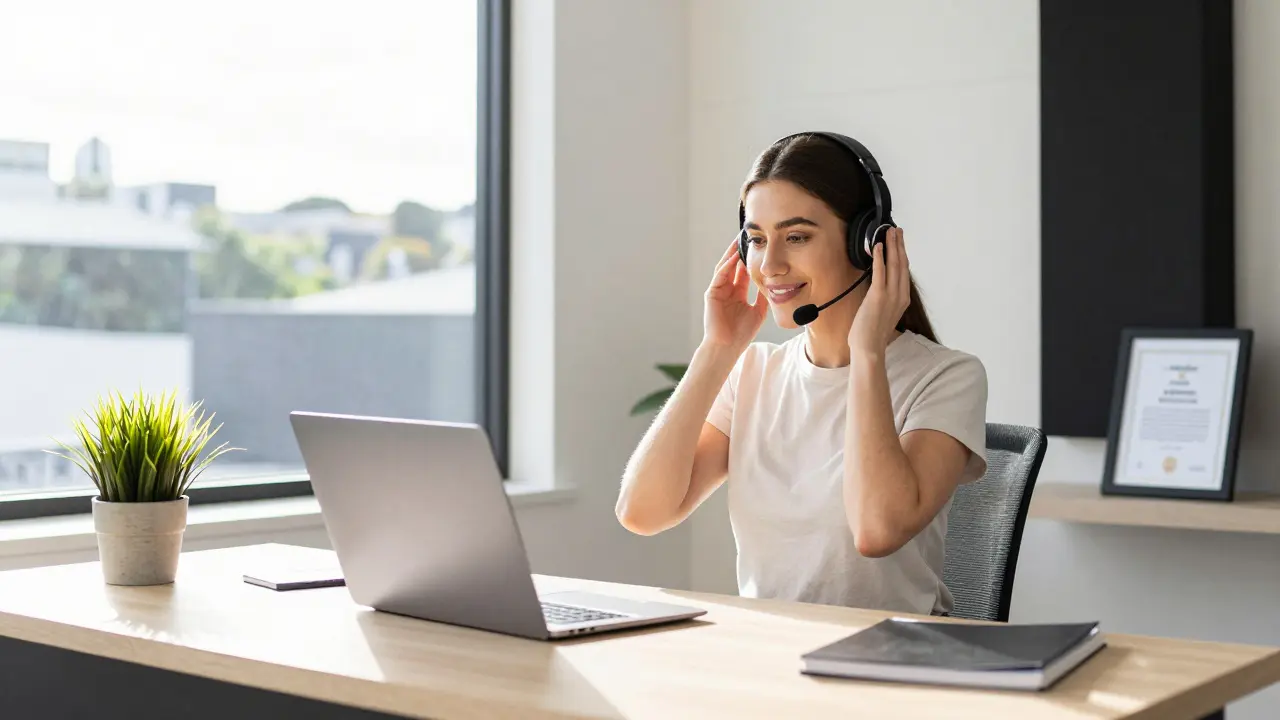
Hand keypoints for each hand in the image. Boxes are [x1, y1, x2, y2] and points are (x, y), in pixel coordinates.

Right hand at [704, 237, 767, 350]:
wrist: (727, 348)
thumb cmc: (741, 334)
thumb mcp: (758, 312)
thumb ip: (764, 297)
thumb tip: (774, 284)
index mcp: (737, 293)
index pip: (744, 271)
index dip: (751, 259)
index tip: (760, 246)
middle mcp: (727, 289)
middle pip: (734, 265)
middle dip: (741, 250)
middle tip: (749, 236)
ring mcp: (718, 290)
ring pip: (725, 267)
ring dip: (732, 253)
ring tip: (740, 240)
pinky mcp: (712, 294)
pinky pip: (719, 276)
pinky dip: (726, 266)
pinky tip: (734, 257)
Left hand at [849, 227, 910, 355]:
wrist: (869, 348)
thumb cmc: (872, 334)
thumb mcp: (883, 313)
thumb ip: (885, 299)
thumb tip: (878, 287)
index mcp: (902, 299)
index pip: (904, 271)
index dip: (902, 254)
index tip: (900, 242)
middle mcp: (900, 295)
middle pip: (902, 264)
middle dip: (899, 245)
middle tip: (897, 230)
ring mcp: (890, 295)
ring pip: (894, 265)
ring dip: (892, 246)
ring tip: (890, 232)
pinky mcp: (878, 296)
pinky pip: (880, 272)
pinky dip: (880, 258)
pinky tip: (878, 246)